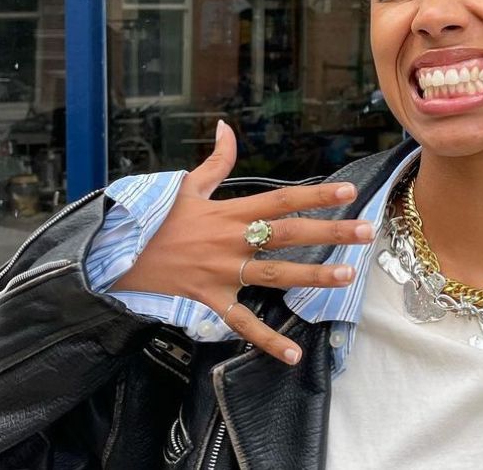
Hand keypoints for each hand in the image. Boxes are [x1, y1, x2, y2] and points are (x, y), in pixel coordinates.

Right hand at [112, 120, 374, 365]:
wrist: (116, 255)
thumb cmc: (155, 220)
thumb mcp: (185, 186)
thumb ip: (216, 161)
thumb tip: (226, 127)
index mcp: (228, 212)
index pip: (280, 200)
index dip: (315, 195)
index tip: (348, 191)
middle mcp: (231, 241)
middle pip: (287, 235)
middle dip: (329, 233)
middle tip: (366, 231)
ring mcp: (222, 273)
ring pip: (274, 275)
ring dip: (312, 277)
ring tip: (346, 275)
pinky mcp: (211, 300)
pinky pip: (242, 323)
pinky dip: (267, 341)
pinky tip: (294, 355)